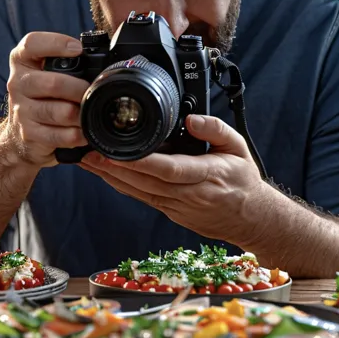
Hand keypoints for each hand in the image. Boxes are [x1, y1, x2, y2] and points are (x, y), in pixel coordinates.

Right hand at [4, 32, 89, 166]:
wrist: (19, 133)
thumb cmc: (42, 96)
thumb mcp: (46, 72)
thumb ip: (65, 62)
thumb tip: (102, 60)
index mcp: (22, 60)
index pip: (32, 44)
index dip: (56, 44)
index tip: (78, 49)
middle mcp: (18, 82)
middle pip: (53, 83)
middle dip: (79, 89)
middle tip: (92, 91)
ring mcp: (21, 109)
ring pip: (60, 112)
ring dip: (81, 114)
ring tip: (89, 112)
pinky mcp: (28, 133)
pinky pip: (59, 135)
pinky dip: (76, 135)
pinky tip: (82, 131)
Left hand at [79, 114, 264, 243]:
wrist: (251, 219)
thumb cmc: (243, 181)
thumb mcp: (239, 147)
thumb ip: (216, 129)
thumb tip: (191, 119)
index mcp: (207, 175)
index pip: (170, 169)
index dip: (142, 162)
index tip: (118, 152)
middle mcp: (189, 194)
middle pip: (145, 182)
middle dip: (114, 168)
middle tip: (89, 153)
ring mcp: (178, 206)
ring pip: (139, 192)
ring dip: (111, 177)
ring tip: (87, 161)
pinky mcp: (170, 212)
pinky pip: (142, 198)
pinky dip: (121, 186)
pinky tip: (105, 175)